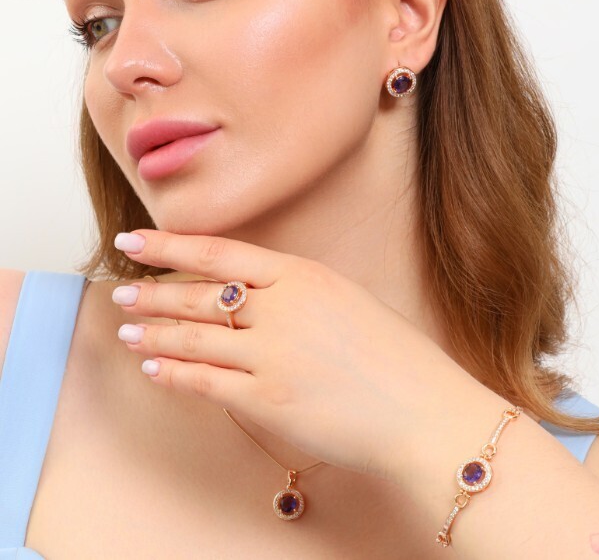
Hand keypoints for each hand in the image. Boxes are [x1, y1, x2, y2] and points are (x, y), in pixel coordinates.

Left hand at [112, 228, 466, 481]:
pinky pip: (205, 383)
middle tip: (123, 292)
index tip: (135, 240)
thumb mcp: (347, 300)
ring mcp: (272, 355)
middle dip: (154, 293)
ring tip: (128, 331)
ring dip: (155, 334)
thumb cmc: (395, 356)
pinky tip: (154, 370)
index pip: (219, 252)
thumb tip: (252, 294)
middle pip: (198, 295)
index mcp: (303, 276)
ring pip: (194, 338)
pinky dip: (173, 375)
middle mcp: (282, 308)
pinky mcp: (268, 400)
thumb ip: (297, 292)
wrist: (423, 410)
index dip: (169, 246)